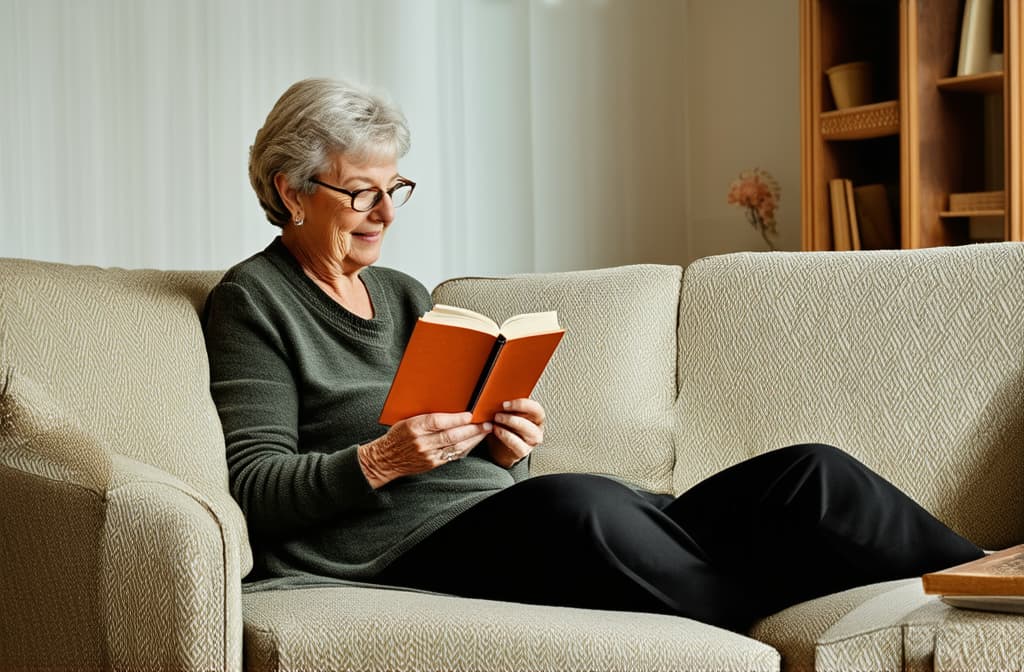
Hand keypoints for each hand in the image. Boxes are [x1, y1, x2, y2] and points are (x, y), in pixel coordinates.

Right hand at [358, 412, 491, 488]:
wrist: (385, 459)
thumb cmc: (397, 435)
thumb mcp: (406, 419)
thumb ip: (425, 415)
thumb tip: (449, 404)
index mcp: (413, 426)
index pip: (438, 422)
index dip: (456, 418)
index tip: (470, 414)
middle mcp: (421, 442)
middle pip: (451, 435)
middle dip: (471, 429)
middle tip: (485, 423)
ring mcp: (427, 454)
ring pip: (455, 447)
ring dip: (472, 439)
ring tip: (484, 432)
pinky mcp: (432, 464)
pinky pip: (453, 455)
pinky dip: (465, 448)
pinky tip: (473, 442)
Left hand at [486, 398, 544, 467]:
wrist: (500, 446)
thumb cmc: (506, 426)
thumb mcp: (508, 413)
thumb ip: (507, 406)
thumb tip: (496, 397)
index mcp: (535, 416)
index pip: (536, 408)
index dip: (523, 404)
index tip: (506, 403)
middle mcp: (536, 427)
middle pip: (535, 419)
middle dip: (515, 413)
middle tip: (498, 413)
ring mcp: (532, 440)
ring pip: (529, 431)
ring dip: (511, 424)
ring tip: (497, 421)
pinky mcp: (524, 451)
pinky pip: (518, 445)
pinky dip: (506, 437)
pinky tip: (497, 430)